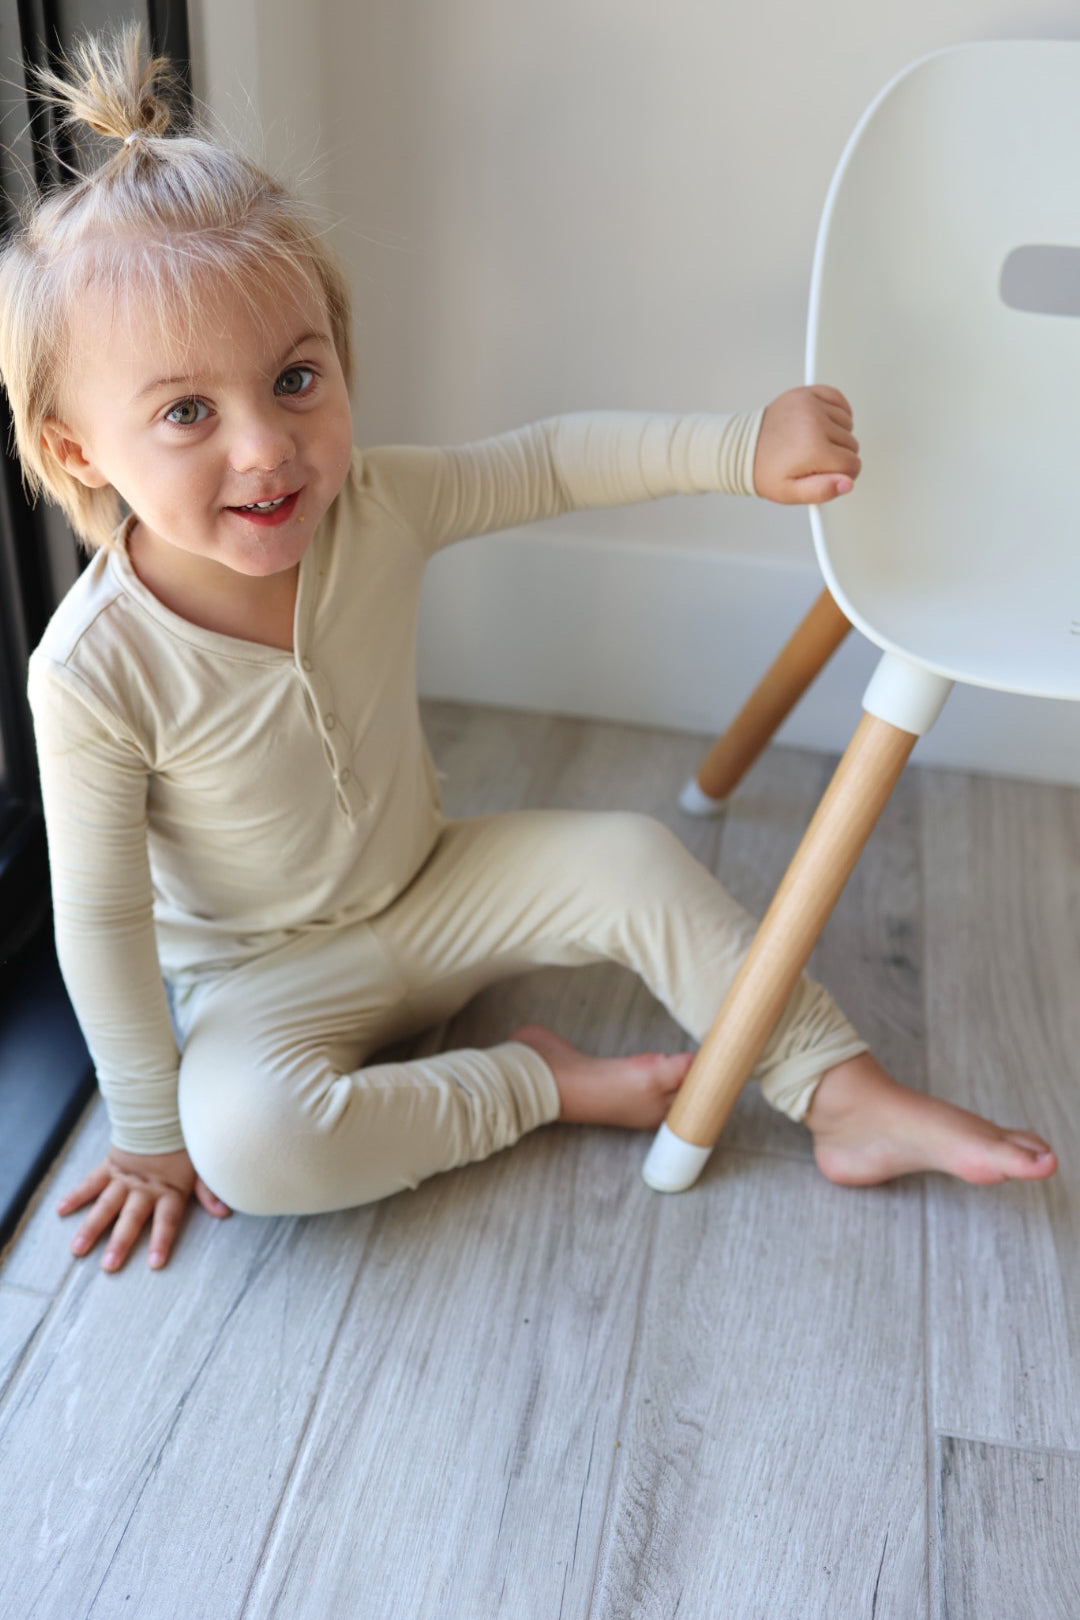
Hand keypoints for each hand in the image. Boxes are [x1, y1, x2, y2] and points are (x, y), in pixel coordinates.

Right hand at [57, 1145, 230, 1272]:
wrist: (164, 1108)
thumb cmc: (185, 1139)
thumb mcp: (202, 1165)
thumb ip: (208, 1191)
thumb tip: (225, 1212)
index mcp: (169, 1189)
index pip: (166, 1221)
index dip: (161, 1241)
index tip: (154, 1264)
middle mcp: (145, 1187)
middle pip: (132, 1219)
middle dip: (120, 1243)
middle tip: (108, 1267)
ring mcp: (125, 1177)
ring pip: (106, 1205)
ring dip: (91, 1227)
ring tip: (77, 1249)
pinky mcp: (111, 1165)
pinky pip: (91, 1182)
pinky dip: (76, 1195)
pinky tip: (62, 1210)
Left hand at [753, 385, 860, 503]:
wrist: (743, 448)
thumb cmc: (765, 470)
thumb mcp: (790, 493)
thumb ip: (821, 491)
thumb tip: (847, 483)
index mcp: (813, 449)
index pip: (852, 465)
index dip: (842, 475)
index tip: (827, 474)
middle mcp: (814, 423)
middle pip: (851, 444)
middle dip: (837, 455)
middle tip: (813, 460)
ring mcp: (810, 405)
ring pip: (847, 423)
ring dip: (836, 434)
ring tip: (813, 442)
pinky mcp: (807, 393)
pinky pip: (838, 398)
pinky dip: (837, 411)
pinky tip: (824, 424)